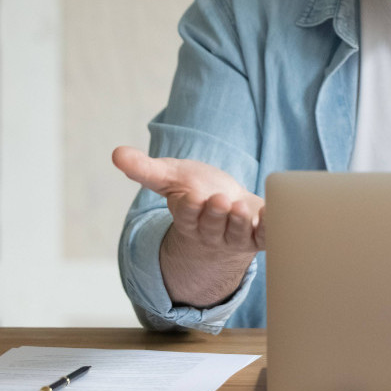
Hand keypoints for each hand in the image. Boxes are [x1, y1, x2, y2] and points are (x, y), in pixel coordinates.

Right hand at [112, 146, 265, 306]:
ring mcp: (237, 237)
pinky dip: (271, 229)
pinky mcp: (260, 236)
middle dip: (215, 215)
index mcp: (189, 218)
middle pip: (213, 227)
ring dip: (241, 223)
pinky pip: (266, 237)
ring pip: (238, 234)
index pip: (186, 216)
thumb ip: (145, 169)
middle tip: (219, 200)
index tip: (190, 196)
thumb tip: (116, 154)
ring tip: (241, 209)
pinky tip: (274, 217)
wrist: (229, 208)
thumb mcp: (170, 178)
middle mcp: (212, 233)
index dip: (189, 208)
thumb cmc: (197, 190)